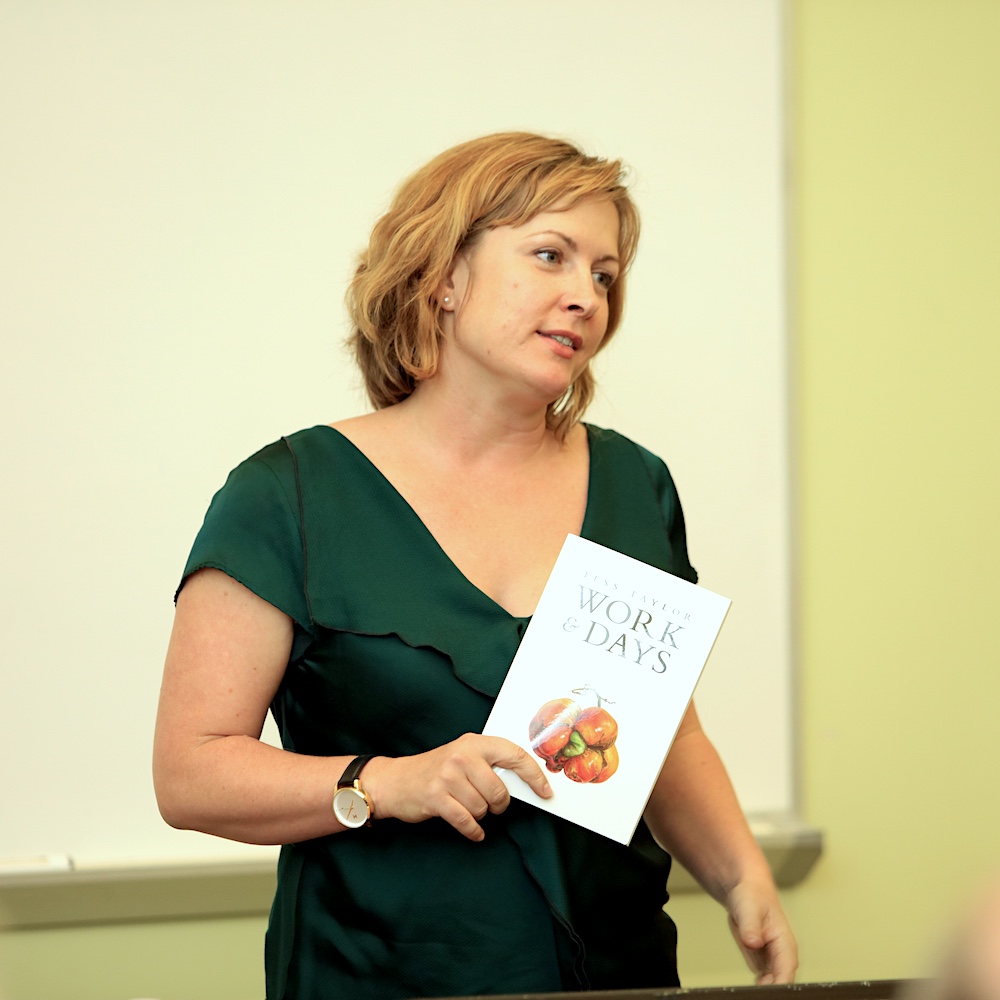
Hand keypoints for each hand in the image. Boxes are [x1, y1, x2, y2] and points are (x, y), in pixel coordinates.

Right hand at [362, 734, 552, 841]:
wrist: (395, 780)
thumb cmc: (435, 770)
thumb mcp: (463, 756)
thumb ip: (490, 763)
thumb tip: (525, 782)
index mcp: (474, 743)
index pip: (514, 755)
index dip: (534, 775)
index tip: (545, 791)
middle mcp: (462, 756)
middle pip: (500, 791)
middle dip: (498, 805)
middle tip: (489, 804)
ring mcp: (448, 777)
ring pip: (483, 808)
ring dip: (480, 815)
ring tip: (467, 806)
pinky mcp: (436, 798)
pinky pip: (468, 822)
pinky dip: (473, 831)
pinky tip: (473, 830)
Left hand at [726, 878, 797, 983]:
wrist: (744, 892)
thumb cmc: (752, 896)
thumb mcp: (748, 908)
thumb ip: (750, 926)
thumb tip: (753, 942)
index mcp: (785, 943)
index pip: (787, 972)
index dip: (779, 986)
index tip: (767, 992)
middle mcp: (782, 955)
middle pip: (780, 983)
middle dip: (770, 990)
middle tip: (754, 993)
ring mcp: (772, 960)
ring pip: (772, 985)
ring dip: (764, 990)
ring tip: (750, 992)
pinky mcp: (762, 962)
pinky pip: (762, 981)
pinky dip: (757, 987)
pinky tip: (748, 990)